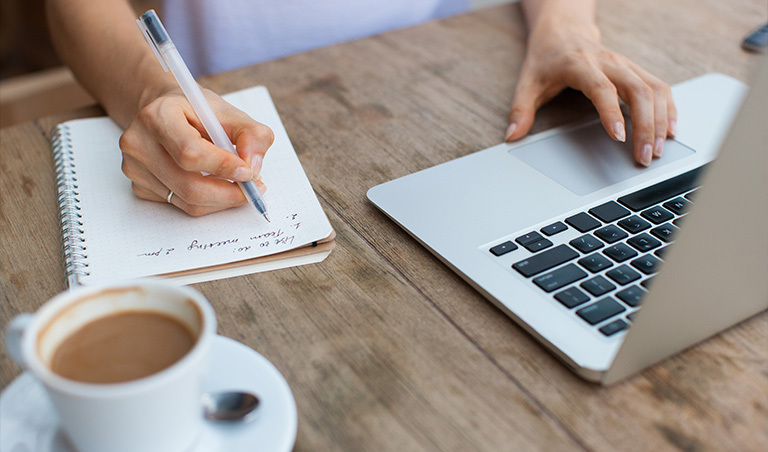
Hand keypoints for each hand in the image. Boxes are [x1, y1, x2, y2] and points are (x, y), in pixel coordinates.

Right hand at [119, 88, 273, 215]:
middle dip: (228, 193)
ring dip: (221, 199)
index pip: (191, 153)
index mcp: (158, 116)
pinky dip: (207, 202)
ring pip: (188, 201)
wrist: (166, 114)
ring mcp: (135, 168)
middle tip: (253, 190)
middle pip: (189, 186)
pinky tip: (215, 184)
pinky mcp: (140, 186)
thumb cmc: (197, 113)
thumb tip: (254, 166)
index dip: (223, 167)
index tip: (249, 172)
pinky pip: (181, 206)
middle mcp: (139, 143)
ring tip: (239, 185)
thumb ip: (252, 135)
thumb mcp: (230, 113)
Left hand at [506, 17, 675, 166]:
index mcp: (580, 64)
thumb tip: (511, 136)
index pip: (601, 88)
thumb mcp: (527, 82)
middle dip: (644, 125)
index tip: (619, 136)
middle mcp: (608, 62)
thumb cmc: (546, 59)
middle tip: (644, 156)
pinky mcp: (636, 70)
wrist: (563, 31)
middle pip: (637, 89)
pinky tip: (670, 130)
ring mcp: (625, 64)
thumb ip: (520, 110)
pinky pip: (660, 87)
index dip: (611, 111)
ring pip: (653, 89)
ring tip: (658, 149)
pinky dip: (668, 109)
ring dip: (660, 120)